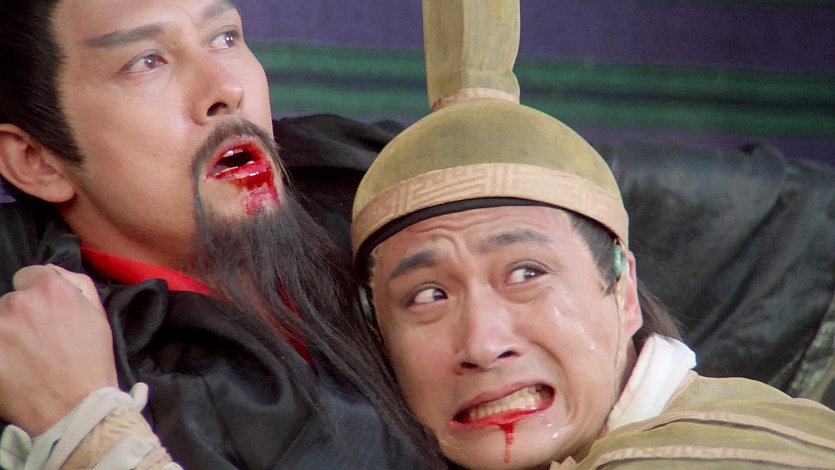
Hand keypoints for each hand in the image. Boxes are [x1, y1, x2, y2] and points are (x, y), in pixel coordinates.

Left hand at [0, 264, 116, 435]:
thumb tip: (53, 272)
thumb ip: (77, 284)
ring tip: (25, 359)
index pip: (28, 275)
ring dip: (8, 336)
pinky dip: (1, 356)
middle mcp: (18, 302)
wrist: (76, 409)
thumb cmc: (92, 362)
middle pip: (11, 302)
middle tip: (39, 342)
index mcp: (50, 288)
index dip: (38, 294)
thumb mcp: (98, 315)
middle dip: (23, 317)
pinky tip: (13, 369)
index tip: (45, 314)